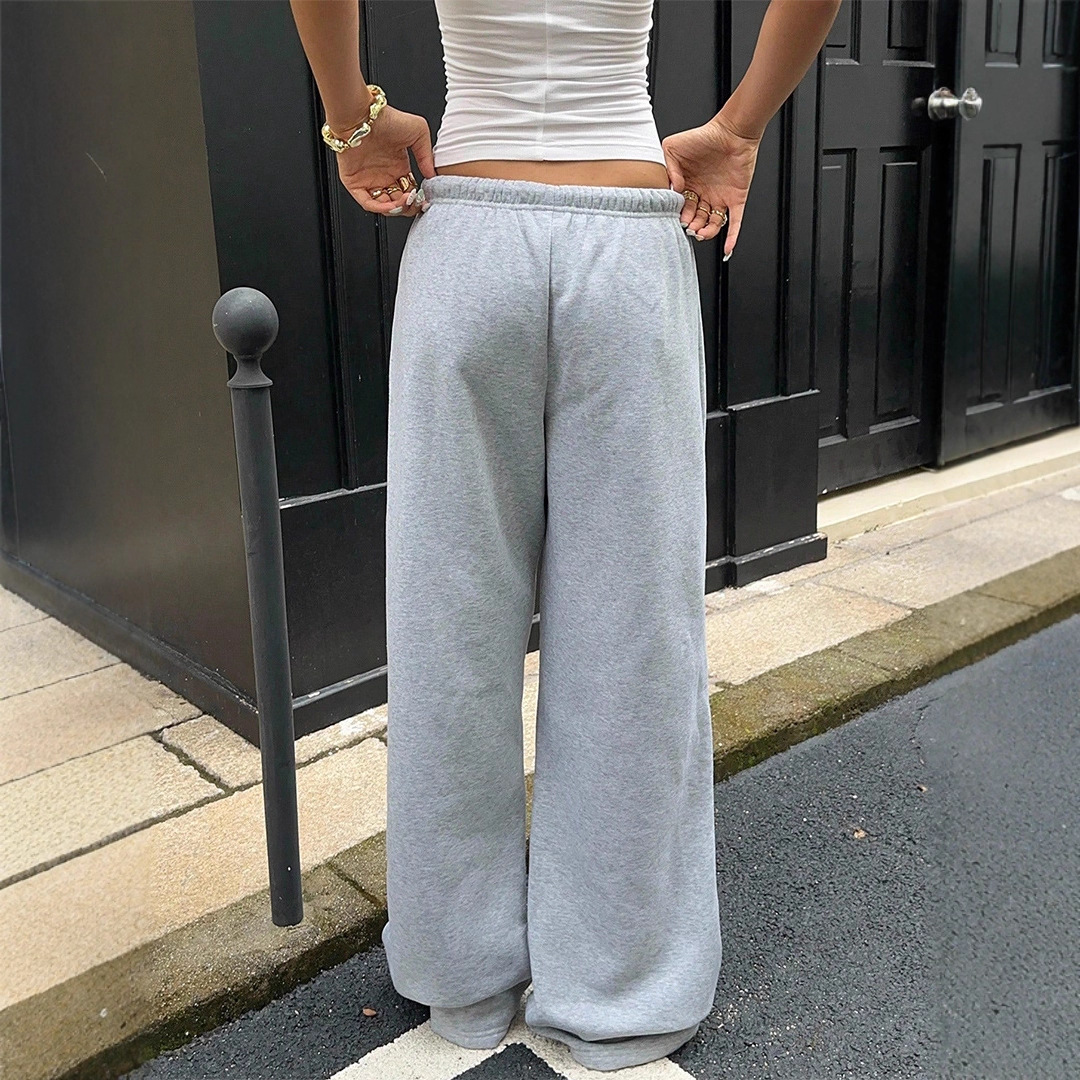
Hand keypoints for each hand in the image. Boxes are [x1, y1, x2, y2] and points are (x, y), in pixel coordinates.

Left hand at [333, 105, 435, 217]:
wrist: (362, 115)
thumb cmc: (387, 118)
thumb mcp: (419, 131)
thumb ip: (427, 155)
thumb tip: (432, 176)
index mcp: (398, 167)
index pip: (409, 192)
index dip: (417, 198)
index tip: (423, 199)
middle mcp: (384, 176)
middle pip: (398, 202)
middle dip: (407, 207)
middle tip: (413, 203)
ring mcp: (369, 180)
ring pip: (383, 206)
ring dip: (395, 209)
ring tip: (403, 203)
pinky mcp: (354, 182)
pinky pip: (367, 203)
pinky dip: (379, 208)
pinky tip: (390, 204)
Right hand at [661, 113, 761, 256]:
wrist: (732, 131)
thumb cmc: (704, 136)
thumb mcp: (672, 148)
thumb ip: (667, 169)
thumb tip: (673, 189)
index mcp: (689, 186)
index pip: (681, 209)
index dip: (678, 216)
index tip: (674, 219)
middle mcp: (704, 195)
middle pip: (696, 220)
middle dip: (691, 226)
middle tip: (687, 227)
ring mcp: (720, 198)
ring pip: (712, 225)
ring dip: (706, 233)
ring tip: (700, 233)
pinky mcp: (736, 199)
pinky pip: (735, 223)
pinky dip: (732, 237)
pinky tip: (728, 250)